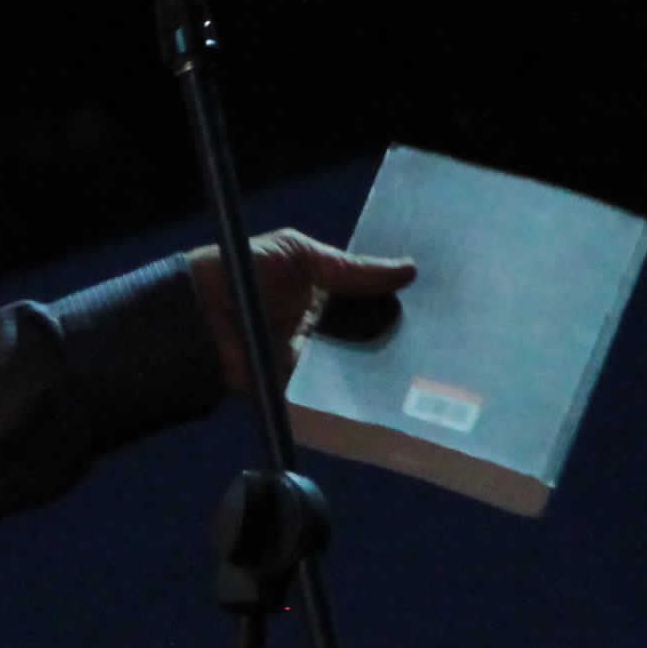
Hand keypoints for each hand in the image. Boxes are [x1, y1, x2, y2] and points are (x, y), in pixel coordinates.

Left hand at [186, 229, 416, 396]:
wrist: (201, 315)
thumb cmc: (245, 271)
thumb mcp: (302, 255)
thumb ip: (352, 267)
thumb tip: (408, 269)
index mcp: (325, 294)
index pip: (373, 300)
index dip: (400, 302)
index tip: (439, 303)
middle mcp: (326, 329)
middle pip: (375, 336)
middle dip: (403, 336)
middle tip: (444, 336)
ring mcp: (318, 360)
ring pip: (364, 366)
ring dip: (388, 365)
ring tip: (431, 364)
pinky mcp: (306, 388)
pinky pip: (339, 391)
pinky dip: (361, 390)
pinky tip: (395, 387)